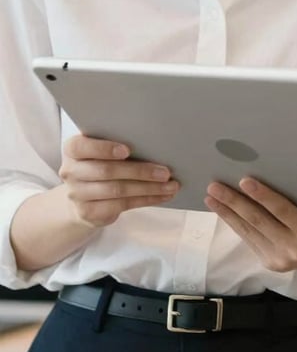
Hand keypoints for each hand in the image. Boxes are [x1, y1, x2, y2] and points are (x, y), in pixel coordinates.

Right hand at [59, 134, 178, 227]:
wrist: (82, 196)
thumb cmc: (100, 162)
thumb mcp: (101, 149)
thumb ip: (117, 142)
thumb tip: (155, 139)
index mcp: (73, 149)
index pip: (81, 147)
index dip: (104, 149)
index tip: (127, 150)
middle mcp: (71, 172)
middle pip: (107, 171)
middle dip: (140, 171)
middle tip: (165, 172)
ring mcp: (78, 194)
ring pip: (118, 190)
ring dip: (148, 188)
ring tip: (170, 186)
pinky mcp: (89, 212)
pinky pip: (122, 205)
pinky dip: (146, 200)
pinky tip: (162, 196)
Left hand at [205, 178, 296, 272]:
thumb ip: (295, 199)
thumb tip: (263, 175)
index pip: (282, 210)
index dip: (262, 195)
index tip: (243, 180)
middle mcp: (293, 248)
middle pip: (258, 221)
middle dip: (234, 202)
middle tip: (215, 186)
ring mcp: (278, 259)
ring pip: (248, 231)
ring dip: (227, 212)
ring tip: (211, 196)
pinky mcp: (267, 263)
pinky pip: (248, 238)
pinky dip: (234, 222)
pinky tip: (222, 210)